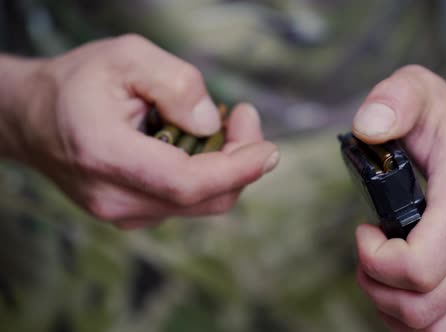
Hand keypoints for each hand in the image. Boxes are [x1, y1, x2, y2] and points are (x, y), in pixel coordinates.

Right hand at [8, 35, 278, 228]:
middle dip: (241, 162)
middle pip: (205, 199)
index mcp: (107, 156)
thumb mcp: (126, 57)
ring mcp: (123, 214)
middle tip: (244, 116)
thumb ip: (174, 82)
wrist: (34, 118)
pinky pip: (186, 202)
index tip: (270, 150)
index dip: (238, 169)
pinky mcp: (133, 214)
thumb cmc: (79, 83)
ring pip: (200, 203)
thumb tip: (210, 123)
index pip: (187, 183)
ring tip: (219, 121)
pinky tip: (198, 142)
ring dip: (225, 167)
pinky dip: (207, 175)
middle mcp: (115, 198)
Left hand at [352, 65, 445, 330]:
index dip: (375, 259)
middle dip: (377, 287)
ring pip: (441, 329)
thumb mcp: (421, 89)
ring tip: (386, 272)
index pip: (418, 268)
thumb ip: (393, 100)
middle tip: (369, 252)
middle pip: (423, 309)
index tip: (366, 230)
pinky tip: (410, 293)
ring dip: (397, 310)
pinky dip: (426, 324)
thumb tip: (367, 127)